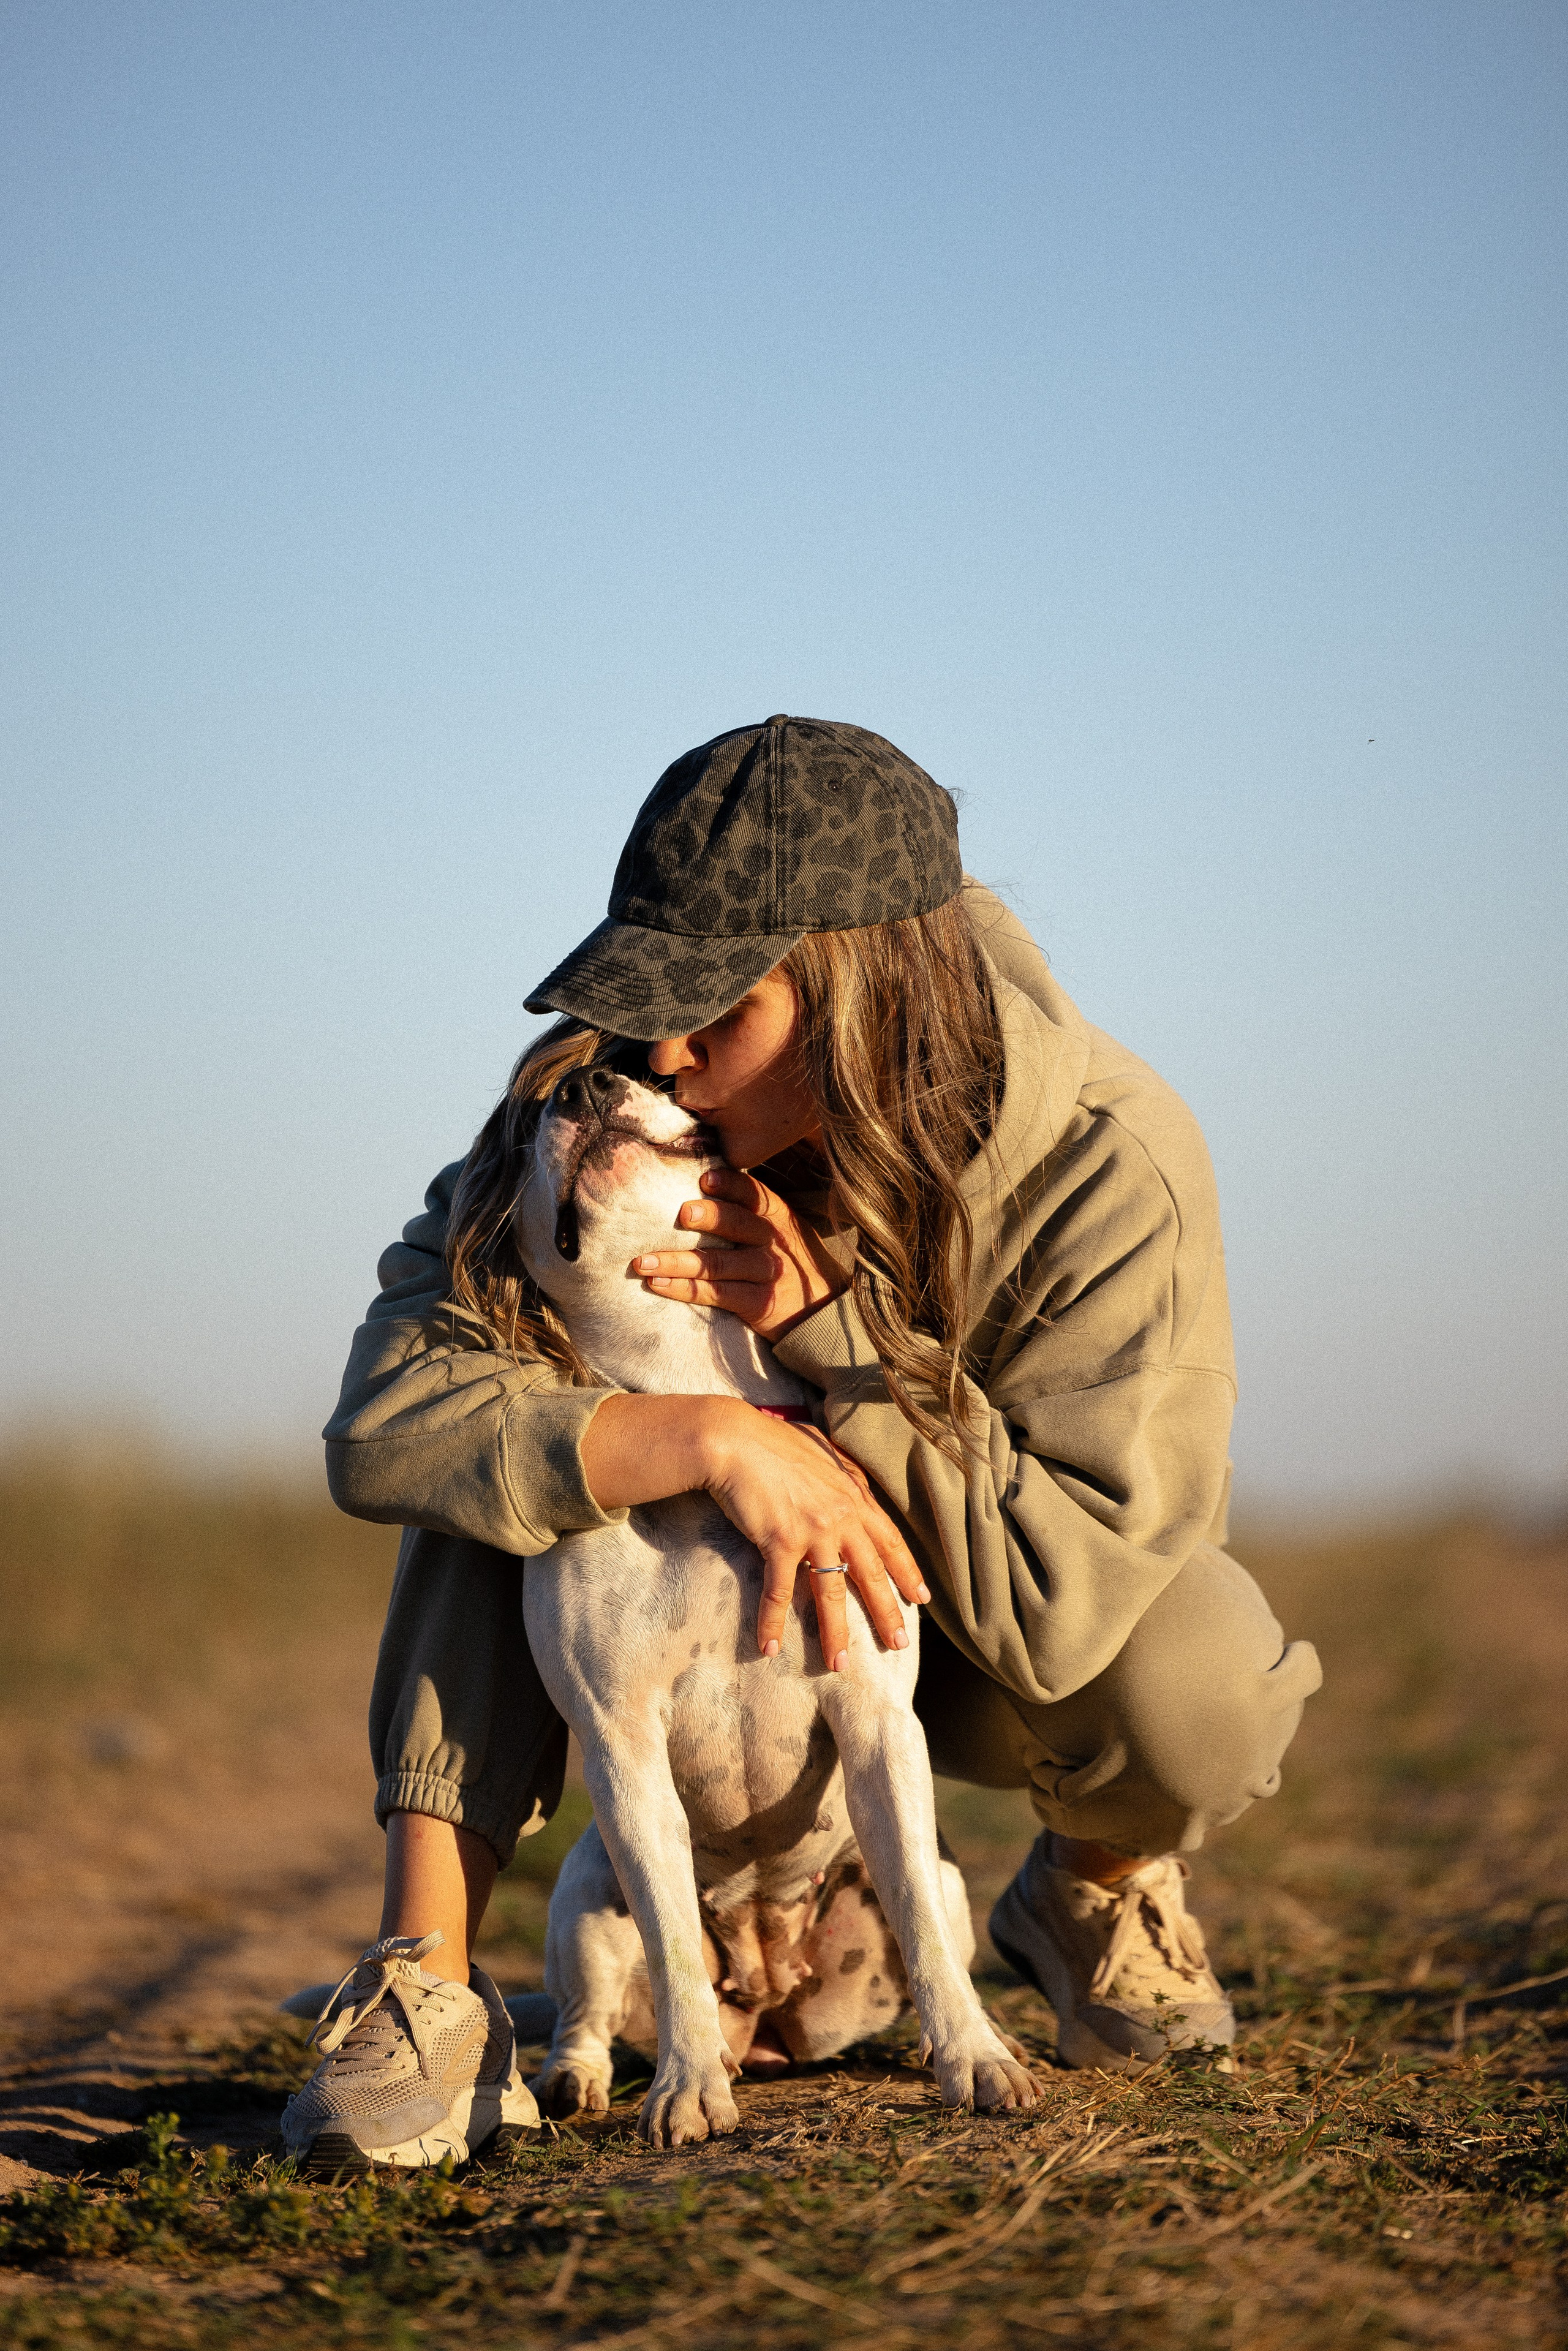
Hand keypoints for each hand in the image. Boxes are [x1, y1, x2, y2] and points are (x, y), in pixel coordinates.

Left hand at [633, 1168, 847, 1339]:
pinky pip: (715, 1293)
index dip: (730, 1185)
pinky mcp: (757, 1303)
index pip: (754, 1194)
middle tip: (680, 1214)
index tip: (704, 1179)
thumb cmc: (793, 1260)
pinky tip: (658, 1285)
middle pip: (737, 1224)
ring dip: (676, 1262)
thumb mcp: (785, 1228)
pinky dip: (684, 1290)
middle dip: (709, 1217)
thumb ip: (753, 1209)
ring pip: (716, 1264)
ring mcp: (766, 1273)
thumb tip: (703, 1180)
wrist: (825, 1309)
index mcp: (777, 1216)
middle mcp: (773, 1241)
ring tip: (643, 1262)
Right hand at [700, 1403, 930, 1670]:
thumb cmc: (772, 1441)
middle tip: (899, 1645)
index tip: (921, 1599)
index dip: (907, 1572)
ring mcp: (813, 1531)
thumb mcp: (822, 1450)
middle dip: (887, 1614)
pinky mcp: (779, 1542)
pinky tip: (769, 1647)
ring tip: (841, 1665)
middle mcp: (841, 1517)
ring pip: (832, 1592)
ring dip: (836, 1633)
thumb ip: (842, 1472)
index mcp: (854, 1496)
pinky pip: (779, 1592)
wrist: (734, 1439)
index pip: (890, 1541)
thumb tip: (852, 1479)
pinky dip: (771, 1621)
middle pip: (872, 1574)